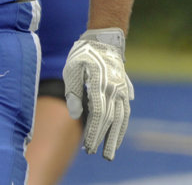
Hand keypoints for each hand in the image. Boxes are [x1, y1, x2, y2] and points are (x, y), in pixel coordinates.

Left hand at [63, 28, 133, 159]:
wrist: (104, 40)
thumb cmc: (83, 54)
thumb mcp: (71, 68)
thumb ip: (73, 91)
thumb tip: (75, 114)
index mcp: (101, 85)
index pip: (98, 115)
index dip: (94, 132)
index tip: (89, 147)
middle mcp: (115, 90)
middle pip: (111, 120)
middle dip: (104, 139)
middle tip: (98, 155)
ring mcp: (122, 90)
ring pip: (122, 118)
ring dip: (116, 136)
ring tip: (110, 151)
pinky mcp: (124, 90)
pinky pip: (125, 111)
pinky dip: (121, 124)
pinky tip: (117, 134)